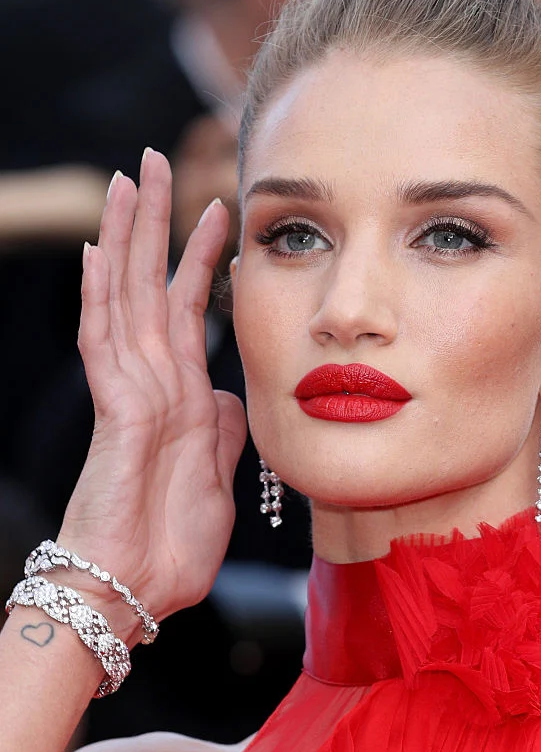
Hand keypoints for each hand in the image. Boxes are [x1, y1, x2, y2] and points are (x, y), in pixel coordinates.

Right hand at [57, 150, 246, 639]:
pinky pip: (106, 344)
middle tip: (154, 161)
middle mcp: (154, 380)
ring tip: (127, 181)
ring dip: (128, 239)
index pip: (191, 307)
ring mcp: (131, 392)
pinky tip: (103, 254)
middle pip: (152, 285)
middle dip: (155, 222)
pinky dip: (103, 299)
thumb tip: (226, 390)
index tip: (221, 211)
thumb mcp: (220, 473)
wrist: (137, 590)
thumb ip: (221, 425)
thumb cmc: (172, 541)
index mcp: (182, 392)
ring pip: (127, 298)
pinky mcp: (116, 413)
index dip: (201, 257)